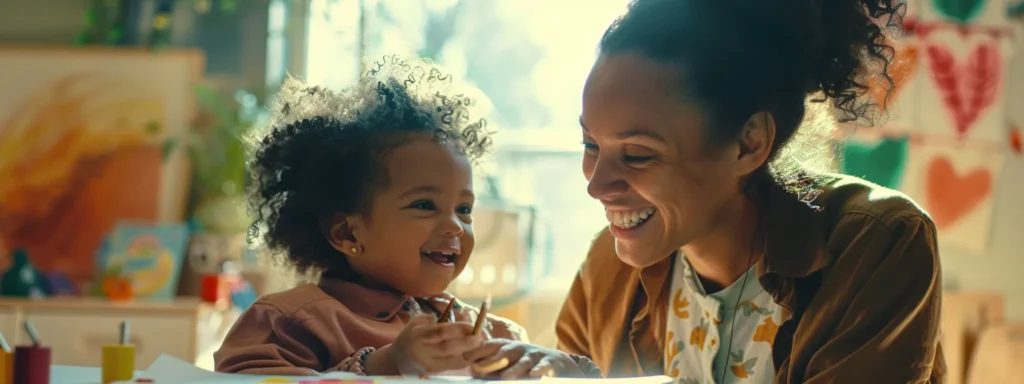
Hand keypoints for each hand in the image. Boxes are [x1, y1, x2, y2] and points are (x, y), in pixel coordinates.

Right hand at [370, 314, 481, 374]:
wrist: (395, 360)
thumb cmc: (409, 337)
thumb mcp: (415, 323)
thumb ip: (431, 319)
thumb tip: (454, 315)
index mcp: (418, 335)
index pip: (440, 332)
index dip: (458, 328)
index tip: (472, 325)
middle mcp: (422, 351)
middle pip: (447, 347)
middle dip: (466, 342)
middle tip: (480, 337)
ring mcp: (427, 363)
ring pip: (451, 360)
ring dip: (468, 353)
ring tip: (480, 347)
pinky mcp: (432, 372)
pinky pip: (450, 366)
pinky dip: (462, 361)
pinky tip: (472, 356)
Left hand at [464, 339, 582, 378]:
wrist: (557, 364)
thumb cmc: (526, 365)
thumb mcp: (509, 363)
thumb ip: (492, 366)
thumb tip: (472, 369)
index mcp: (508, 347)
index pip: (491, 346)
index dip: (478, 351)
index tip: (466, 359)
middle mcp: (520, 349)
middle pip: (505, 352)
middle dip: (491, 360)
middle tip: (478, 369)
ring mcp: (535, 356)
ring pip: (524, 362)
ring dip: (515, 369)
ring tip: (506, 377)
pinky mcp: (550, 364)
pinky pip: (544, 366)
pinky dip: (540, 370)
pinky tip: (535, 374)